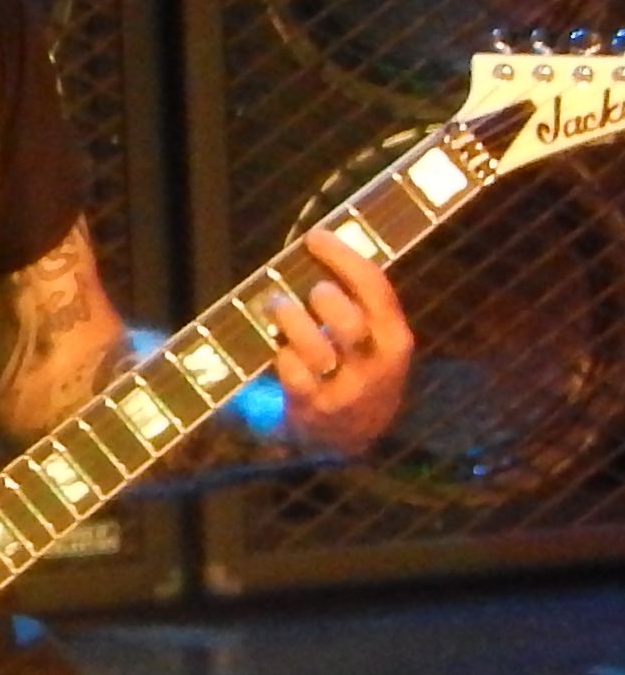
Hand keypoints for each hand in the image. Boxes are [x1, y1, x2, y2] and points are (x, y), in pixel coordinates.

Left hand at [258, 228, 414, 459]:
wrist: (352, 437)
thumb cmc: (358, 371)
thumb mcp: (375, 340)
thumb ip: (360, 303)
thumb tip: (324, 246)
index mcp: (395, 339)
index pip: (376, 288)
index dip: (343, 257)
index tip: (316, 236)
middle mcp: (376, 364)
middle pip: (349, 320)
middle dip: (323, 298)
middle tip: (310, 292)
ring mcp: (346, 389)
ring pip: (315, 347)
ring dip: (291, 321)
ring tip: (279, 308)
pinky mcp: (314, 408)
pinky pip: (293, 374)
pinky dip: (281, 356)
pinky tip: (279, 350)